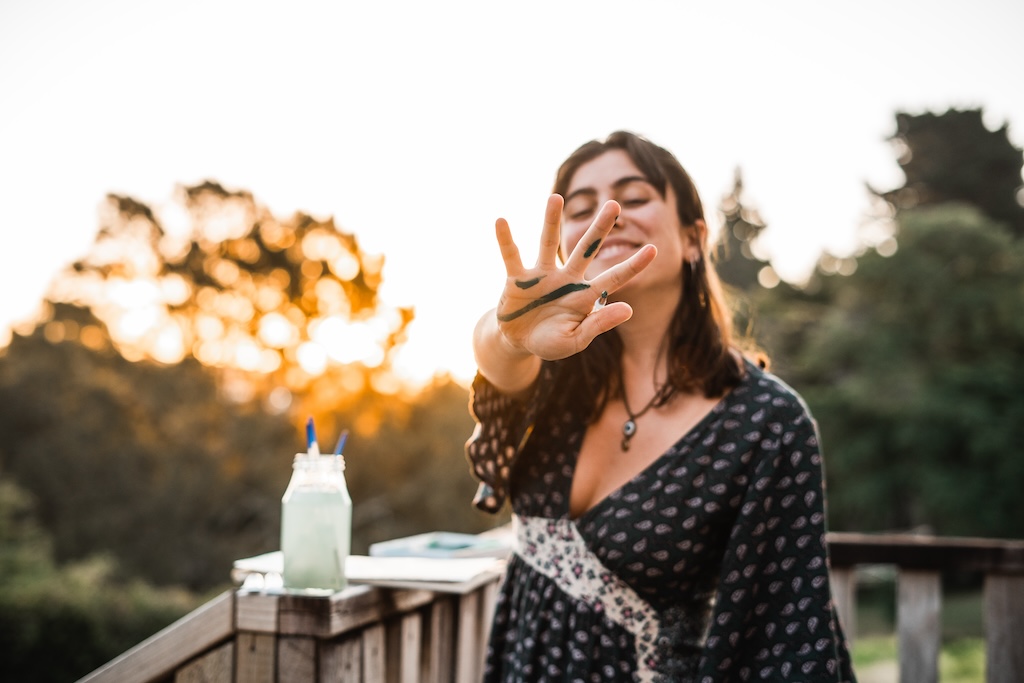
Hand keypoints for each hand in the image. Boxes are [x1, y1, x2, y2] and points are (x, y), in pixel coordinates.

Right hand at [493, 194, 655, 360]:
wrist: (518, 342)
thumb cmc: (550, 341)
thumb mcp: (575, 340)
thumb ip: (599, 324)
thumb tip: (628, 310)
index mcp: (584, 296)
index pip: (614, 279)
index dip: (633, 266)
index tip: (653, 250)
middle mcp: (566, 279)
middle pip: (586, 249)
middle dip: (600, 228)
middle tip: (614, 204)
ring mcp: (542, 276)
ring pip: (549, 243)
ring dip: (552, 221)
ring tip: (555, 197)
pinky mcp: (517, 278)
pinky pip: (512, 256)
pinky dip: (505, 240)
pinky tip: (501, 221)